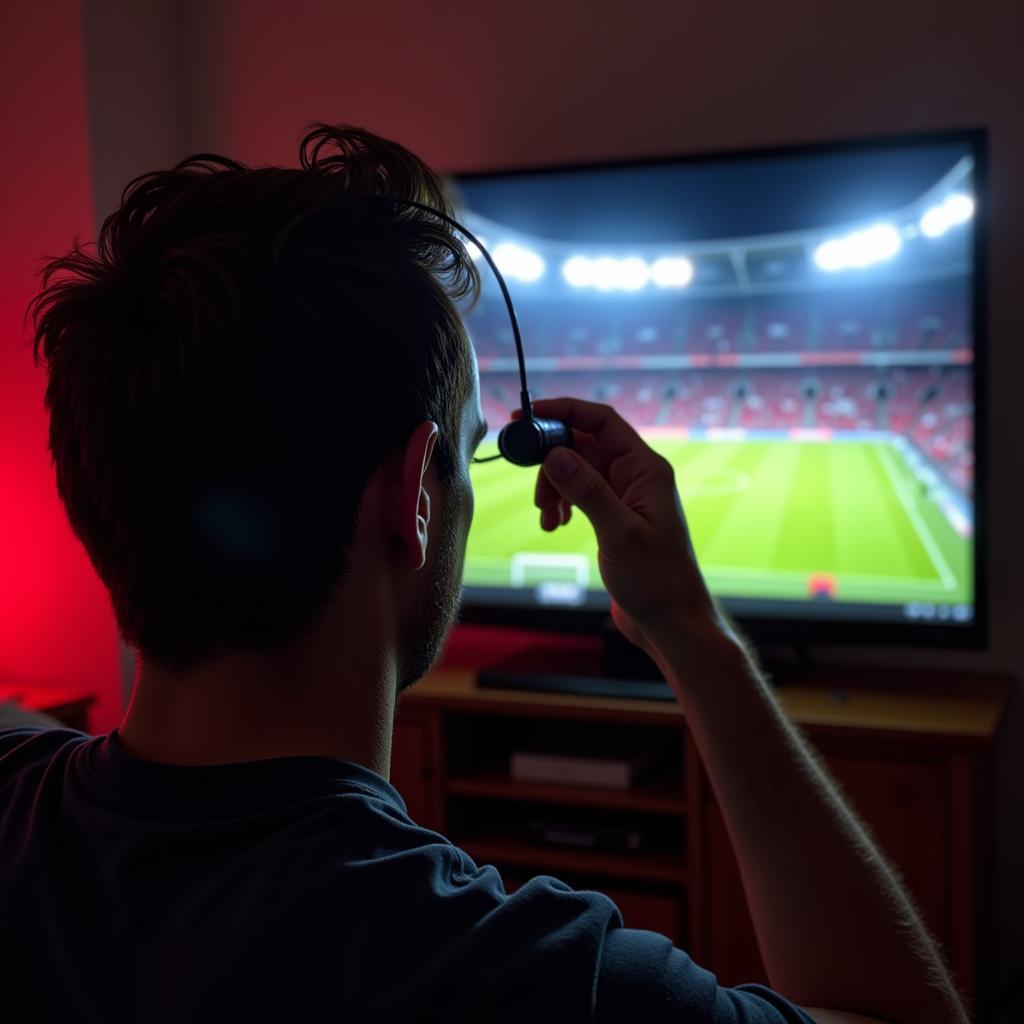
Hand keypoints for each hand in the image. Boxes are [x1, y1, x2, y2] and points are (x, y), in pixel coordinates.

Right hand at [516, 398, 718, 657]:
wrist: (672, 624)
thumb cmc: (657, 582)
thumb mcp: (619, 533)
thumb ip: (587, 490)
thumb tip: (555, 452)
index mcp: (646, 470)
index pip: (602, 422)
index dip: (565, 411)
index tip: (527, 414)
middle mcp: (636, 477)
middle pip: (584, 445)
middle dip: (553, 460)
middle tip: (535, 490)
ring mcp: (624, 497)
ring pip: (578, 470)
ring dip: (554, 487)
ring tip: (547, 517)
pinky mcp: (614, 518)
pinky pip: (580, 495)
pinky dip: (562, 504)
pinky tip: (554, 525)